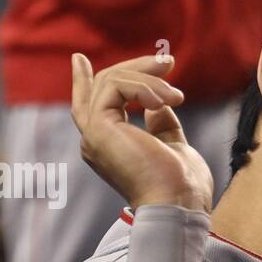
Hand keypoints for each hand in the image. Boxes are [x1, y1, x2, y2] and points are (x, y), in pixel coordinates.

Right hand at [70, 53, 213, 212]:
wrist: (178, 202)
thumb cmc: (182, 183)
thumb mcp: (173, 145)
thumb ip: (162, 126)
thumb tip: (158, 106)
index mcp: (110, 146)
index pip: (89, 107)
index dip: (83, 80)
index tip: (78, 59)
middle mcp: (96, 140)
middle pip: (102, 86)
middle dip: (136, 68)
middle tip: (168, 61)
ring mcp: (94, 135)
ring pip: (110, 81)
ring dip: (149, 78)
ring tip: (178, 96)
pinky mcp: (98, 129)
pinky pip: (114, 86)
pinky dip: (144, 87)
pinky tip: (168, 101)